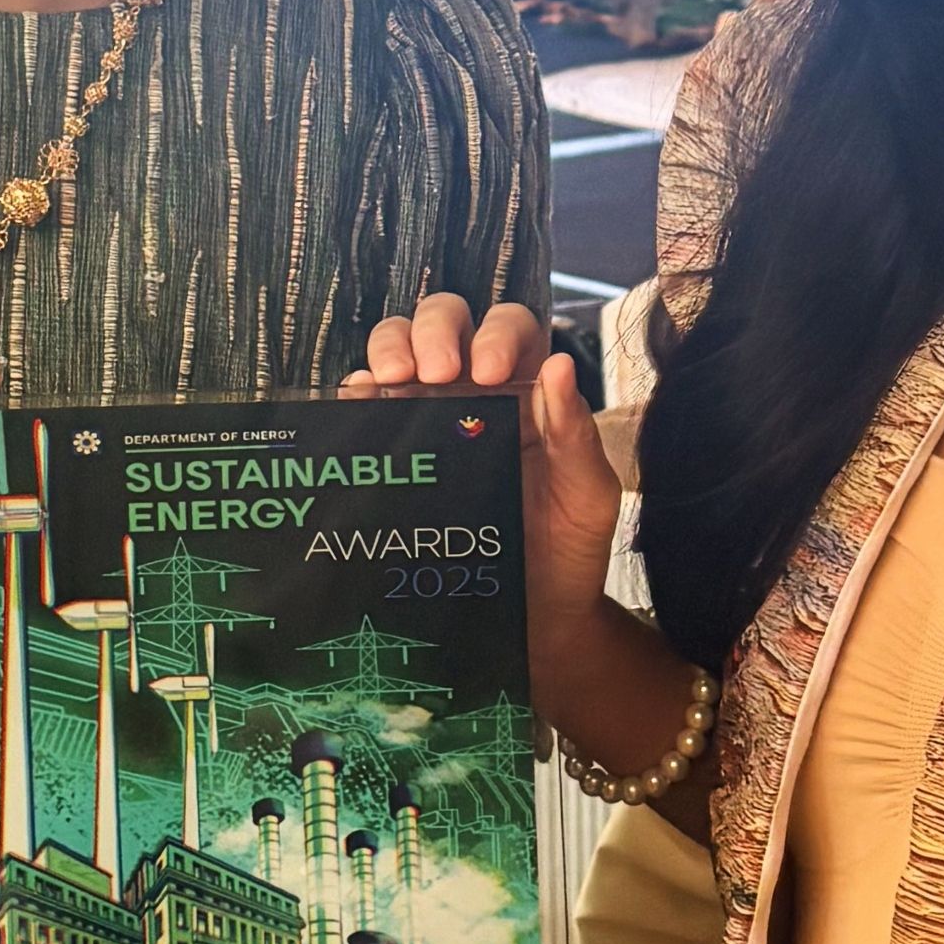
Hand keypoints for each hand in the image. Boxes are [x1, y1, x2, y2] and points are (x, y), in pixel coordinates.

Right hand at [341, 297, 616, 626]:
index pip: (510, 328)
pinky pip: (368, 408)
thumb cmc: (568, 552)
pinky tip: (356, 402)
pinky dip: (356, 393)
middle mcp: (477, 394)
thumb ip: (576, 434)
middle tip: (431, 373)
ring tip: (389, 379)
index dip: (495, 333)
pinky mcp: (398, 455)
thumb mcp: (586, 494)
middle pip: (446, 324)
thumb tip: (558, 365)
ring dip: (389, 348)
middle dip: (432, 331)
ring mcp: (430, 421)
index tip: (487, 372)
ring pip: (400, 350)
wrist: (533, 619)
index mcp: (529, 391)